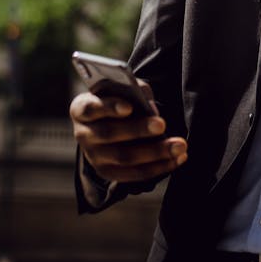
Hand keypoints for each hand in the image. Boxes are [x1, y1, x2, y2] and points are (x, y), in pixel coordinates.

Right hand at [70, 80, 187, 182]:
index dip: (109, 108)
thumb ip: (136, 92)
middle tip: (162, 124)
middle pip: (109, 134)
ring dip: (154, 153)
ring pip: (124, 158)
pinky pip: (133, 174)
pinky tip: (176, 159)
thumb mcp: (124, 87)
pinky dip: (157, 168)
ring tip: (179, 146)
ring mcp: (94, 156)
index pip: (91, 108)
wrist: (107, 120)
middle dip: (138, 130)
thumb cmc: (119, 97)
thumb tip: (152, 112)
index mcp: (81, 108)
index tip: (129, 107)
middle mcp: (83, 134)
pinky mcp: (108, 172)